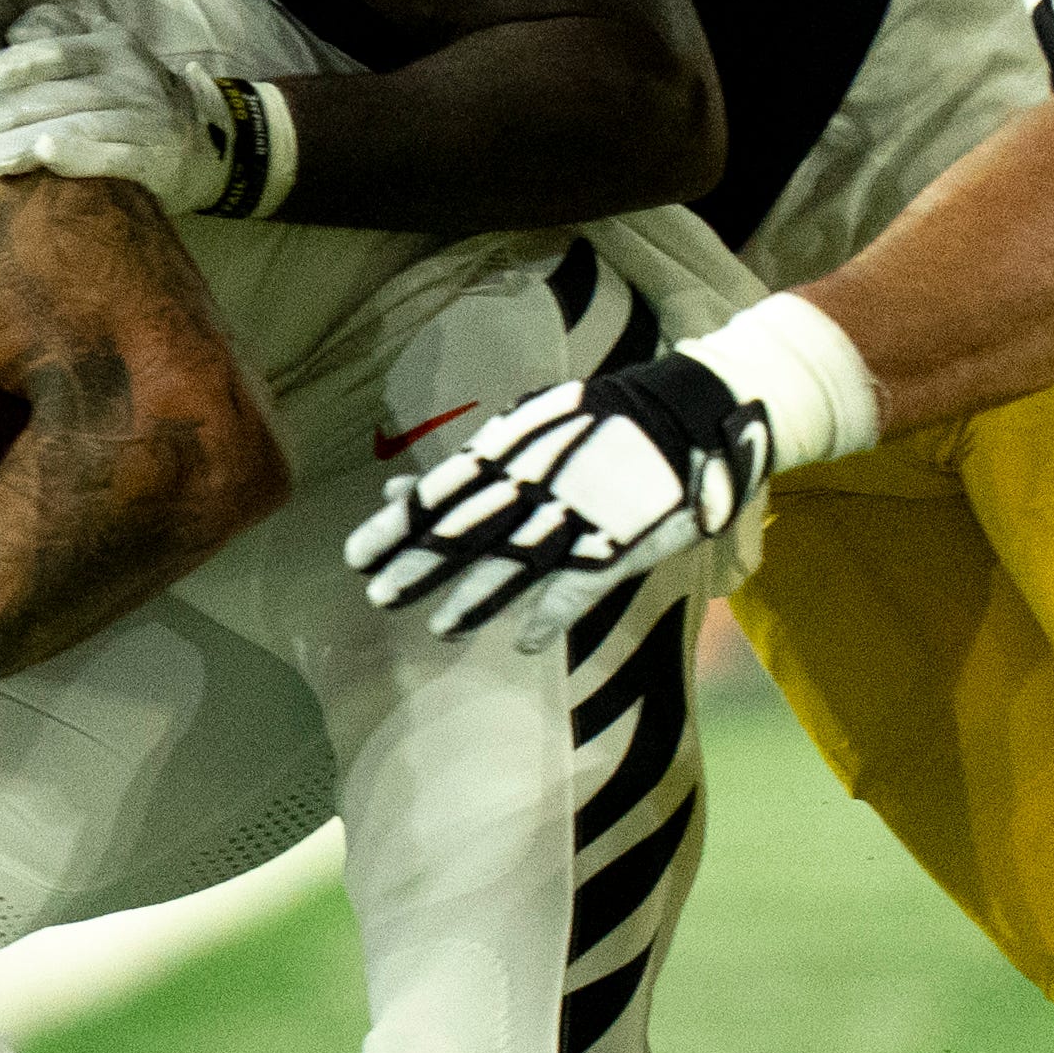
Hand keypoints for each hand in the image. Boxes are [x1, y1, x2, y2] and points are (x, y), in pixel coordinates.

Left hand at [0, 4, 235, 208]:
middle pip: (59, 90)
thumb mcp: (103, 50)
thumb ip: (61, 29)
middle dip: (2, 111)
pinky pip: (117, 154)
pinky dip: (82, 153)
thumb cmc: (129, 95)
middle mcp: (129, 74)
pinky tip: (48, 154)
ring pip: (82, 121)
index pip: (52, 49)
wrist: (204, 141)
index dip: (6, 65)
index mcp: (109, 43)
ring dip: (29, 138)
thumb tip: (15, 29)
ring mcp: (146, 117)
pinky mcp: (157, 157)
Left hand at [346, 351, 770, 649]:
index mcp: (517, 447)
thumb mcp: (532, 430)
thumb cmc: (603, 422)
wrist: (695, 411)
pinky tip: (524, 640)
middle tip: (378, 595)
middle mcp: (541, 478)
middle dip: (423, 563)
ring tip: (440, 627)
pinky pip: (583, 582)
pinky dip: (554, 612)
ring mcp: (581, 510)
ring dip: (478, 595)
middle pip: (471, 527)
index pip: (446, 490)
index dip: (403, 525)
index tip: (358, 553)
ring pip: (519, 559)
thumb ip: (469, 468)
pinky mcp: (622, 538)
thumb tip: (399, 490)